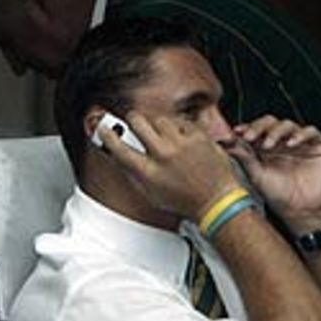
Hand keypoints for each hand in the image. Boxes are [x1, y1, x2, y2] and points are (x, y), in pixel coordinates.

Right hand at [97, 111, 238, 220]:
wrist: (216, 200)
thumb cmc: (186, 201)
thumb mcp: (152, 194)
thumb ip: (134, 175)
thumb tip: (121, 158)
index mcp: (148, 172)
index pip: (119, 148)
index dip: (107, 136)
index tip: (104, 128)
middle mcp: (163, 155)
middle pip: (138, 122)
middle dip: (133, 119)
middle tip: (134, 121)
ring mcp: (182, 144)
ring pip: (160, 119)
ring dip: (158, 125)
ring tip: (163, 134)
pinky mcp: (198, 137)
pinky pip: (182, 122)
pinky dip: (180, 128)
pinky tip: (182, 138)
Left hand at [227, 115, 320, 230]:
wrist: (303, 210)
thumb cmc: (280, 196)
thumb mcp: (257, 176)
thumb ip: (245, 158)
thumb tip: (228, 144)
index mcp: (266, 148)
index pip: (256, 130)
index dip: (247, 128)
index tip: (237, 133)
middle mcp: (282, 142)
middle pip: (270, 123)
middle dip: (259, 127)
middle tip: (250, 136)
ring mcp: (301, 142)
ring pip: (288, 124)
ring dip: (276, 131)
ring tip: (269, 144)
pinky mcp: (318, 145)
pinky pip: (311, 131)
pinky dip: (301, 134)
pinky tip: (292, 143)